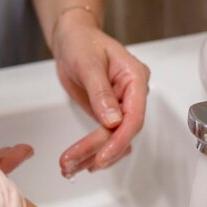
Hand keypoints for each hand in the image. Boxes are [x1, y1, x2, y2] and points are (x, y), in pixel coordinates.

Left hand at [51, 12, 149, 176]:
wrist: (71, 39)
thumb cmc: (82, 41)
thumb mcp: (88, 63)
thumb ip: (101, 92)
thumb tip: (113, 120)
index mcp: (135, 79)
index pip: (134, 117)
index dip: (119, 140)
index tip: (102, 156)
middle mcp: (132, 95)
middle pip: (123, 133)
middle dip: (100, 151)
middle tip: (76, 164)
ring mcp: (121, 106)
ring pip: (114, 139)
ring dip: (94, 155)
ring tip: (71, 167)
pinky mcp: (109, 114)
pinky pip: (105, 137)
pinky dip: (92, 150)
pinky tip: (80, 161)